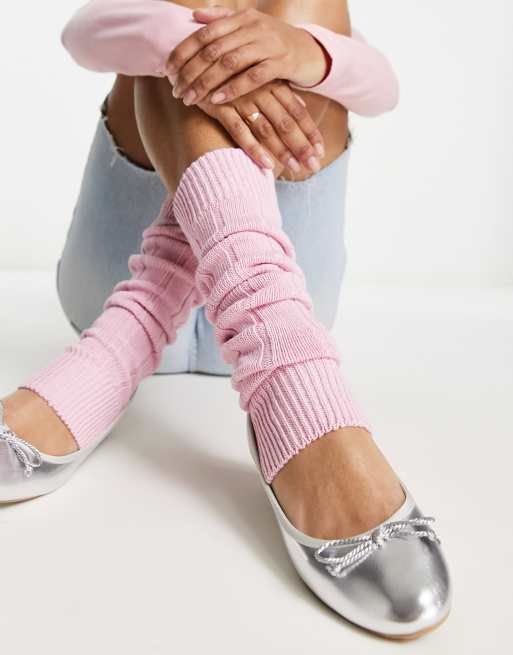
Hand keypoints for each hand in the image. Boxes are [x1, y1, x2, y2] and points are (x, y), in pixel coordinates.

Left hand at [167, 7, 326, 105]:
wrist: (311, 51)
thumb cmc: (274, 43)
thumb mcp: (249, 27)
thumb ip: (222, 20)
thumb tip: (194, 16)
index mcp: (241, 18)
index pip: (204, 33)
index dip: (183, 51)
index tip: (167, 70)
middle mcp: (253, 28)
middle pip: (213, 50)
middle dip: (191, 72)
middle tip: (176, 91)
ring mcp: (268, 44)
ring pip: (229, 63)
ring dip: (206, 83)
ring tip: (191, 99)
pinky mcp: (281, 63)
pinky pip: (253, 77)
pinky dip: (233, 89)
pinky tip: (217, 100)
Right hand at [197, 81, 323, 173]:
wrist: (195, 57)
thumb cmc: (232, 72)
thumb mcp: (260, 77)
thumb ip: (281, 92)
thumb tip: (302, 105)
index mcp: (273, 83)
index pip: (298, 112)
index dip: (310, 132)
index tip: (321, 152)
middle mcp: (261, 91)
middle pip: (286, 123)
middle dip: (302, 146)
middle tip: (314, 166)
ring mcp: (241, 99)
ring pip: (267, 129)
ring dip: (282, 150)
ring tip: (295, 168)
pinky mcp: (221, 107)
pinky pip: (239, 131)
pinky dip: (254, 148)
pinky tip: (266, 164)